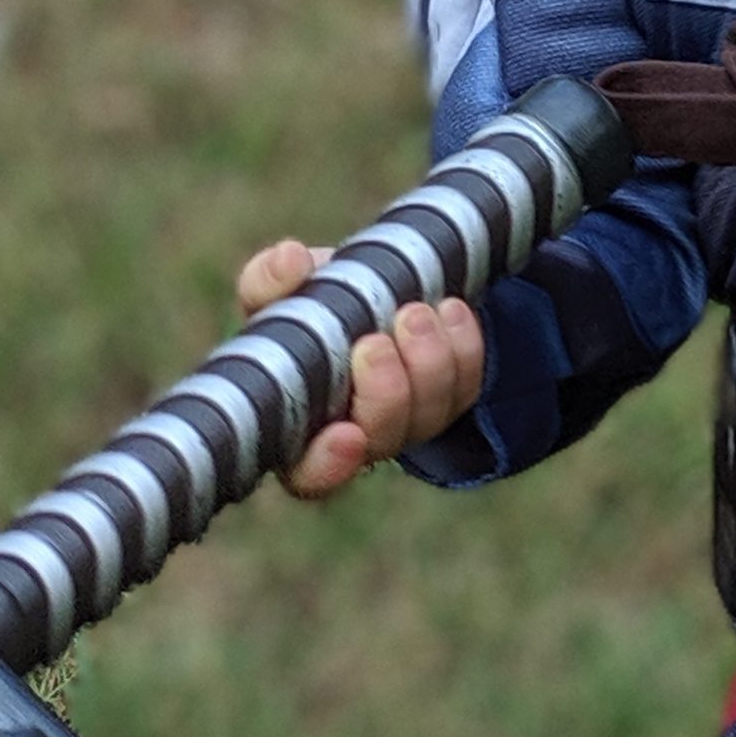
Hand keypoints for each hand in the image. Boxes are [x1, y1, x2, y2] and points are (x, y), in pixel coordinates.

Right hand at [234, 240, 485, 497]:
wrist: (366, 294)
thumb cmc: (305, 307)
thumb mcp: (278, 292)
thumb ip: (268, 282)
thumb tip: (290, 261)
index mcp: (298, 429)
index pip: (310, 475)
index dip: (329, 465)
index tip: (347, 434)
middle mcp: (356, 437)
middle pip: (380, 441)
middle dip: (386, 396)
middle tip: (376, 343)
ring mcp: (406, 421)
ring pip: (429, 416)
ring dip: (427, 365)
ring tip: (414, 313)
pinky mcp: (448, 398)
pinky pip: (467, 386)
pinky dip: (463, 348)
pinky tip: (449, 310)